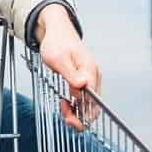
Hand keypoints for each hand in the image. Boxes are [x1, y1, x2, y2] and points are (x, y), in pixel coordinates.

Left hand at [36, 4, 100, 130]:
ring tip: (63, 108)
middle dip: (80, 117)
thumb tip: (82, 84)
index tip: (69, 119)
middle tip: (65, 118)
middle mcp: (93, 76)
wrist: (57, 32)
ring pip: (89, 104)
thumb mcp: (58, 58)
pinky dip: (75, 105)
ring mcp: (90, 79)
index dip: (84, 114)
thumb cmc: (57, 43)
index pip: (93, 100)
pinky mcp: (85, 81)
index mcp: (89, 70)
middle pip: (93, 105)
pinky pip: (84, 99)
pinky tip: (65, 103)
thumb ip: (70, 73)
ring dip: (76, 112)